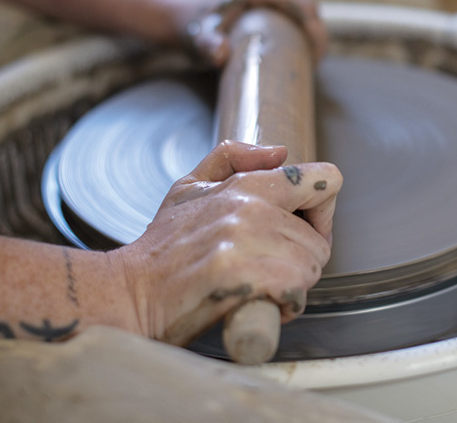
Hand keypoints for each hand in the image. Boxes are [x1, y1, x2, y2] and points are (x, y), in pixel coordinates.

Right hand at [112, 141, 341, 345]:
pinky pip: (295, 290)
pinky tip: (263, 302)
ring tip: (264, 286)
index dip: (321, 210)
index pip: (325, 179)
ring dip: (294, 284)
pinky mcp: (239, 275)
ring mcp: (245, 240)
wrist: (132, 289)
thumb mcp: (190, 186)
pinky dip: (287, 304)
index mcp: (247, 184)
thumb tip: (280, 152)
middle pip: (320, 240)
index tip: (303, 230)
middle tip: (272, 269)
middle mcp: (250, 207)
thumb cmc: (164, 243)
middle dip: (302, 261)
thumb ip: (233, 157)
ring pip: (311, 267)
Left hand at [165, 0, 327, 65]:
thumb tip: (221, 54)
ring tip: (308, 62)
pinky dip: (298, 30)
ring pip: (301, 11)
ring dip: (308, 33)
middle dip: (315, 36)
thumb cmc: (191, 28)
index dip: (316, 34)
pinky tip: (298, 51)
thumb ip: (208, 45)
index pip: (304, 7)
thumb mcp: (200, 39)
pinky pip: (291, 12)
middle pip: (307, 9)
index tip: (316, 59)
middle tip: (313, 65)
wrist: (178, 16)